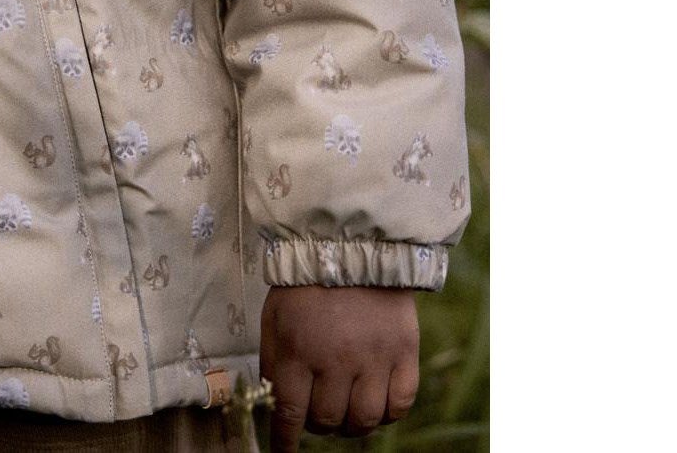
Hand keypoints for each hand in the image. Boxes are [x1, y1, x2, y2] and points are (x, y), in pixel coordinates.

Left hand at [260, 285, 418, 449]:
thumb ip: (274, 361)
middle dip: (317, 425)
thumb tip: (275, 403)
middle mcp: (336, 360)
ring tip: (344, 411)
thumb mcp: (274, 317)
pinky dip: (385, 414)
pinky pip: (399, 405)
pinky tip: (374, 404)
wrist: (351, 246)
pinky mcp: (404, 354)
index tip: (283, 452)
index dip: (285, 440)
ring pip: (363, 421)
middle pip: (327, 421)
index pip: (289, 414)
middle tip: (316, 414)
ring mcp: (373, 359)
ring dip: (350, 425)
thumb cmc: (305, 284)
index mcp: (297, 349)